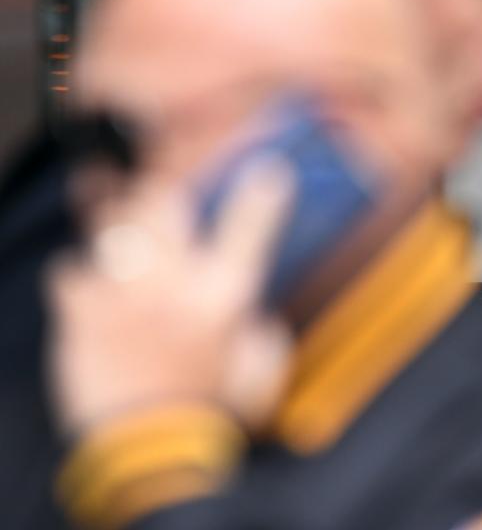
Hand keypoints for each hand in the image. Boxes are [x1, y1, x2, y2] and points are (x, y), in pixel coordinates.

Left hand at [47, 162, 293, 435]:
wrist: (150, 450)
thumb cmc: (213, 414)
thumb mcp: (261, 371)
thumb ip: (264, 334)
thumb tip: (260, 313)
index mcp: (225, 296)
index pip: (250, 225)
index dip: (263, 192)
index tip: (270, 172)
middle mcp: (174, 285)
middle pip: (164, 203)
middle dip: (163, 192)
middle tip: (163, 199)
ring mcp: (124, 295)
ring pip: (111, 224)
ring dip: (117, 221)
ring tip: (120, 225)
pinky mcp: (82, 316)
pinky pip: (70, 270)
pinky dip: (79, 274)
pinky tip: (89, 284)